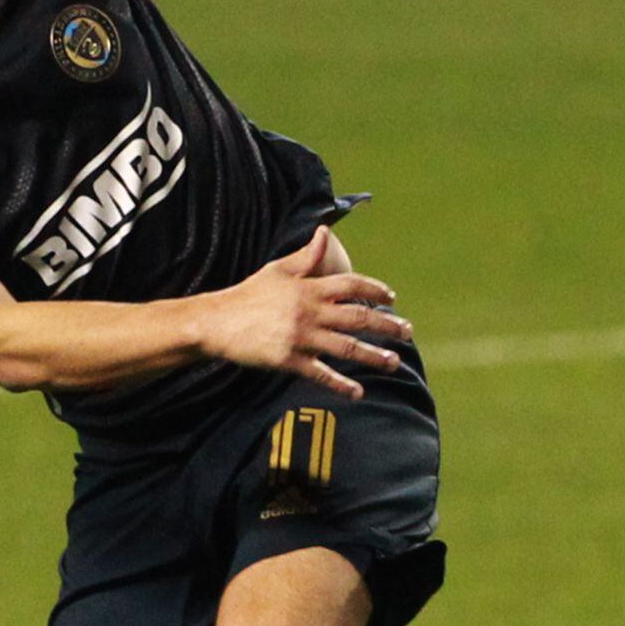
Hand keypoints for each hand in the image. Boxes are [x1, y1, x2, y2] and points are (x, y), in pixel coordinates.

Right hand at [192, 231, 411, 399]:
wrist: (217, 322)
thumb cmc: (248, 295)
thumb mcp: (277, 269)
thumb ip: (306, 255)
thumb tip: (325, 233)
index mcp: (309, 287)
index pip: (352, 285)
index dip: (375, 290)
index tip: (391, 298)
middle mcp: (310, 311)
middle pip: (358, 317)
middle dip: (387, 325)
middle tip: (407, 332)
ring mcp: (301, 337)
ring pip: (347, 347)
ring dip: (374, 356)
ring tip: (394, 362)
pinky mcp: (289, 360)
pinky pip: (321, 373)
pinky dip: (340, 384)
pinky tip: (357, 392)